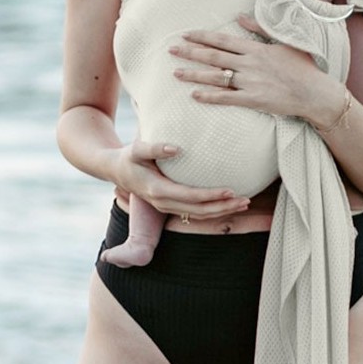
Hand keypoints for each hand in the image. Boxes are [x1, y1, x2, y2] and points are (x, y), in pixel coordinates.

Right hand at [112, 139, 250, 219]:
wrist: (116, 170)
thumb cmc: (128, 156)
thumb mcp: (136, 149)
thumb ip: (154, 147)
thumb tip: (176, 149)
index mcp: (158, 190)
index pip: (190, 196)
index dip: (211, 195)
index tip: (230, 190)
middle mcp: (163, 202)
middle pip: (199, 211)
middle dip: (223, 207)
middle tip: (246, 200)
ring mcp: (167, 207)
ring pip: (198, 215)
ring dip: (222, 211)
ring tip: (244, 204)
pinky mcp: (170, 206)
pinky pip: (195, 213)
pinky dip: (213, 210)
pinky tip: (228, 204)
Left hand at [169, 14, 343, 122]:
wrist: (315, 93)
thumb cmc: (302, 67)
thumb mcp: (283, 41)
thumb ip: (260, 29)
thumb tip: (240, 16)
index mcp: (256, 49)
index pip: (223, 40)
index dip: (202, 36)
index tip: (186, 33)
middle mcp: (249, 64)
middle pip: (214, 56)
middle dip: (190, 52)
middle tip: (171, 50)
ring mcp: (250, 83)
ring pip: (215, 77)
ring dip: (194, 74)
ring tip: (176, 73)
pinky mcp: (253, 100)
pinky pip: (226, 98)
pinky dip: (209, 97)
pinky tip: (195, 95)